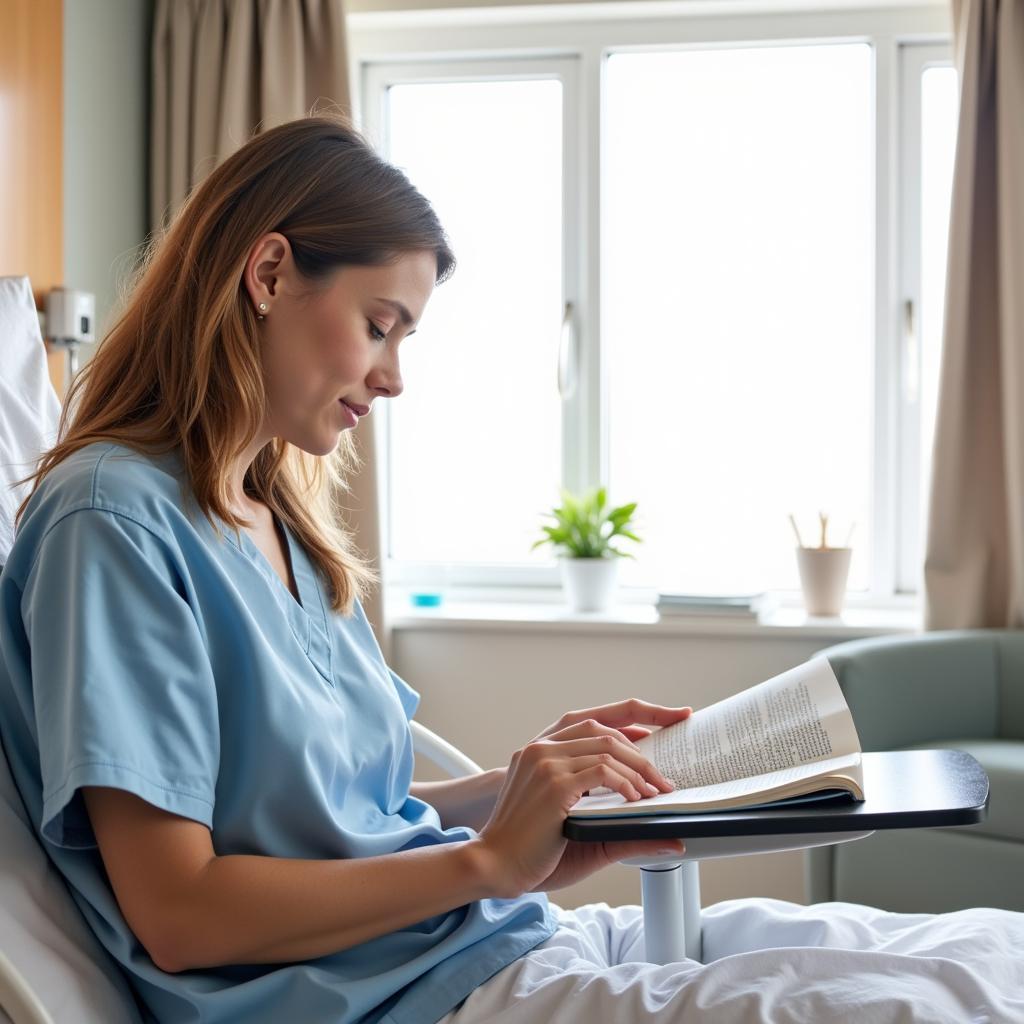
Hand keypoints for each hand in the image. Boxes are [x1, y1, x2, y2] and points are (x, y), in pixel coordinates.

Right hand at [475, 699, 691, 896]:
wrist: (495, 867)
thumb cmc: (533, 851)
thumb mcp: (583, 830)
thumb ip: (623, 826)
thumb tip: (672, 839)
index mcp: (542, 750)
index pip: (593, 720)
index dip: (632, 717)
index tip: (665, 720)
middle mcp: (542, 748)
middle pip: (605, 729)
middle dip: (644, 747)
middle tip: (665, 776)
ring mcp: (546, 762)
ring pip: (608, 748)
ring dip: (640, 769)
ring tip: (656, 790)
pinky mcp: (554, 784)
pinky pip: (603, 772)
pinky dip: (626, 783)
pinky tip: (635, 798)